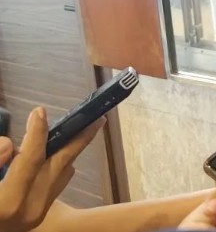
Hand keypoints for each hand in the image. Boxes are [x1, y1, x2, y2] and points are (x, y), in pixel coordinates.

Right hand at [0, 107, 103, 231]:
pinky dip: (57, 163)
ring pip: (63, 174)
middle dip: (80, 139)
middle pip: (62, 165)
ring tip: (80, 128)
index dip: (37, 133)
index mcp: (8, 203)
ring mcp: (37, 214)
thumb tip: (9, 145)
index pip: (32, 159)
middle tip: (97, 118)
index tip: (40, 112)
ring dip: (70, 149)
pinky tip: (53, 151)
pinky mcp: (39, 214)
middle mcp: (29, 210)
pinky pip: (56, 183)